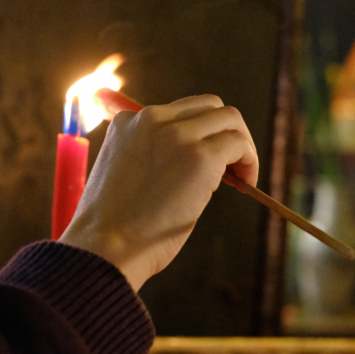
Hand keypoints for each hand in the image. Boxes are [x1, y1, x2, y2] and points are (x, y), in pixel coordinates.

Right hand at [59, 95, 257, 291]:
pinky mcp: (200, 156)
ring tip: (240, 177)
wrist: (105, 247)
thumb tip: (191, 163)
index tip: (202, 165)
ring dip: (240, 144)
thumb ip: (152, 156)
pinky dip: (249, 161)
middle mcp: (151, 118)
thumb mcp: (124, 174)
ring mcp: (177, 135)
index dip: (197, 135)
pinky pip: (239, 144)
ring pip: (229, 119)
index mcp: (127, 122)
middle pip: (208, 106)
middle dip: (224, 132)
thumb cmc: (111, 227)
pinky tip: (245, 185)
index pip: (178, 112)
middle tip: (229, 169)